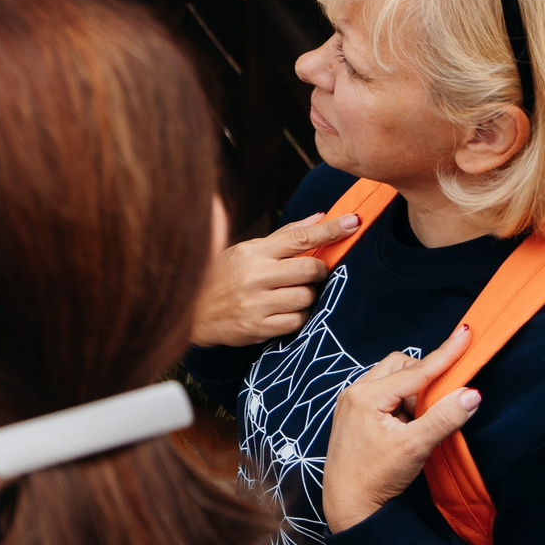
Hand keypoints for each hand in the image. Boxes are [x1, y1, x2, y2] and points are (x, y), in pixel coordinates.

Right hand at [192, 210, 361, 346]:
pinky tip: (281, 312)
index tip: (353, 222)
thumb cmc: (222, 277)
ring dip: (305, 297)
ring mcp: (256, 303)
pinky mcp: (258, 327)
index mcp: (253, 251)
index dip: (330, 230)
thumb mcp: (247, 250)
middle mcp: (254, 275)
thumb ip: (285, 236)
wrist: (191, 311)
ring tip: (287, 296)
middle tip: (307, 274)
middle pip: (310, 269)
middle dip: (317, 271)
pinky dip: (296, 316)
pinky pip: (297, 321)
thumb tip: (320, 217)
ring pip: (307, 297)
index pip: (300, 237)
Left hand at [320, 326, 479, 532]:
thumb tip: (472, 393)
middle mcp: (356, 391)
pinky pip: (385, 393)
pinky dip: (403, 402)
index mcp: (367, 395)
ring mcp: (353, 402)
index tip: (467, 333)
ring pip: (393, 378)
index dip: (445, 354)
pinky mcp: (356, 413)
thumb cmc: (376, 476)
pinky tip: (408, 426)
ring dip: (414, 392)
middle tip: (437, 407)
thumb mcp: (416, 447)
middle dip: (425, 378)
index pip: (416, 369)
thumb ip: (444, 418)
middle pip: (401, 366)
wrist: (349, 505)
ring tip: (419, 424)